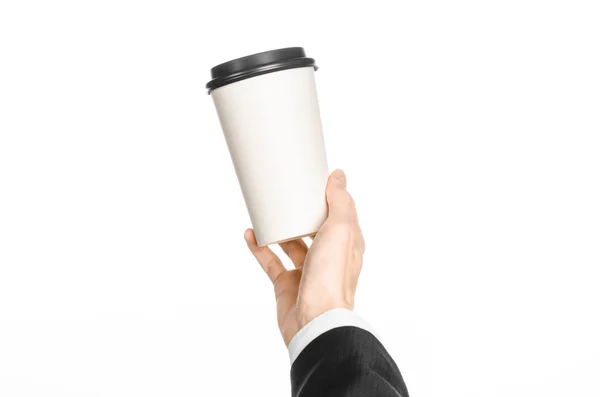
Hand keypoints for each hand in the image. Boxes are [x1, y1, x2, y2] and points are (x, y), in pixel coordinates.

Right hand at [244, 170, 364, 345]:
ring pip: (291, 244)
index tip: (313, 179)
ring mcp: (307, 271)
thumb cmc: (332, 277)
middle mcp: (329, 256)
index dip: (329, 196)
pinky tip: (250, 234)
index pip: (340, 213)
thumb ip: (340, 201)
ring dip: (278, 228)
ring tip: (264, 210)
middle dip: (301, 212)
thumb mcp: (340, 229)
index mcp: (346, 243)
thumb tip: (339, 175)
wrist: (314, 320)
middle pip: (314, 228)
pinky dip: (260, 247)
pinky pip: (271, 261)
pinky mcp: (286, 284)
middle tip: (286, 193)